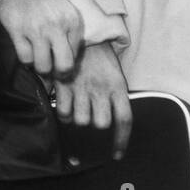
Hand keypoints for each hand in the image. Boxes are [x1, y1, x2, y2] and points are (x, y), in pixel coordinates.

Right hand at [0, 0, 83, 78]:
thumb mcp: (66, 13)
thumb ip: (70, 35)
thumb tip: (68, 65)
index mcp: (73, 22)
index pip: (75, 57)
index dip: (67, 65)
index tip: (60, 65)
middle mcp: (57, 26)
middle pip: (64, 66)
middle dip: (58, 74)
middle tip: (52, 71)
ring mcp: (37, 29)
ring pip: (43, 65)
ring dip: (40, 67)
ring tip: (38, 60)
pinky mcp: (18, 30)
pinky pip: (25, 58)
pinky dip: (26, 60)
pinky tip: (26, 50)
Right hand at [55, 42, 131, 159]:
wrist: (83, 35)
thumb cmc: (100, 57)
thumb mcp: (115, 75)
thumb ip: (115, 97)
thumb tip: (113, 125)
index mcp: (118, 86)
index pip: (124, 120)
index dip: (121, 140)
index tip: (117, 154)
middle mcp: (101, 89)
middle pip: (101, 123)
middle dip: (96, 123)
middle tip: (93, 113)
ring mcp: (82, 88)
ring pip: (82, 121)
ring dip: (80, 119)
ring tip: (79, 107)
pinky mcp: (65, 85)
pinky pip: (65, 113)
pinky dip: (65, 114)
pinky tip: (67, 105)